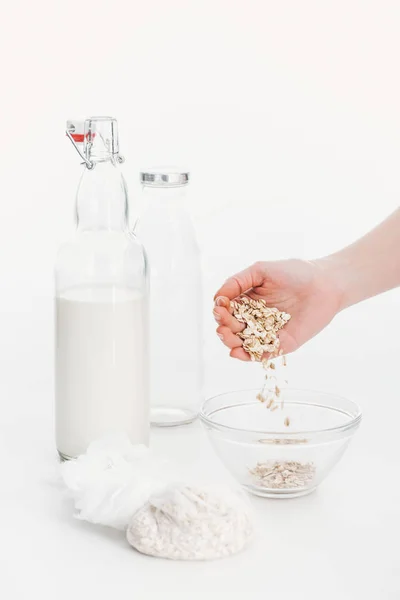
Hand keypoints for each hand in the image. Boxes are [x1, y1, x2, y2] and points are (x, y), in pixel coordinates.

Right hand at [213, 259, 343, 360]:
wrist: (325, 283)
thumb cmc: (294, 272)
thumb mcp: (260, 270)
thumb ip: (236, 282)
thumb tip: (217, 299)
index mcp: (248, 302)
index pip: (226, 312)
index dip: (220, 312)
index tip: (220, 308)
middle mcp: (256, 319)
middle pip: (232, 330)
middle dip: (223, 329)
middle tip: (223, 326)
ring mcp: (269, 333)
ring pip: (243, 344)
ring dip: (231, 344)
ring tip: (229, 337)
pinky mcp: (283, 344)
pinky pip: (263, 354)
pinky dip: (249, 356)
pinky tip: (239, 353)